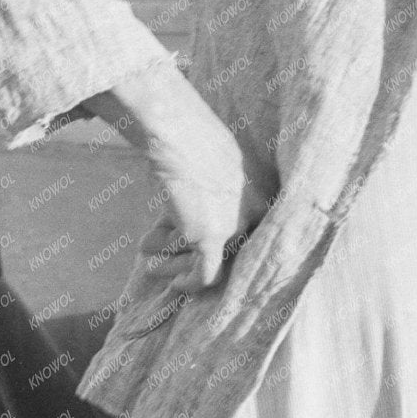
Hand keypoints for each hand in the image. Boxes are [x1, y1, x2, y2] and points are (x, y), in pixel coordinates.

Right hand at [91, 62, 277, 294]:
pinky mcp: (212, 238)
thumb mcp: (219, 163)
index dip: (225, 243)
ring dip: (177, 264)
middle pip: (229, 249)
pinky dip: (188, 284)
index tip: (199, 250)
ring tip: (153, 264)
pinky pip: (203, 275)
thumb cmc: (191, 139)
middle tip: (172, 257)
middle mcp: (257, 213)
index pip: (251, 233)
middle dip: (195, 254)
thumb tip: (198, 209)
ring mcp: (236, 226)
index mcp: (263, 194)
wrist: (178, 132)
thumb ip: (221, 190)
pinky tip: (173, 285)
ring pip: (211, 262)